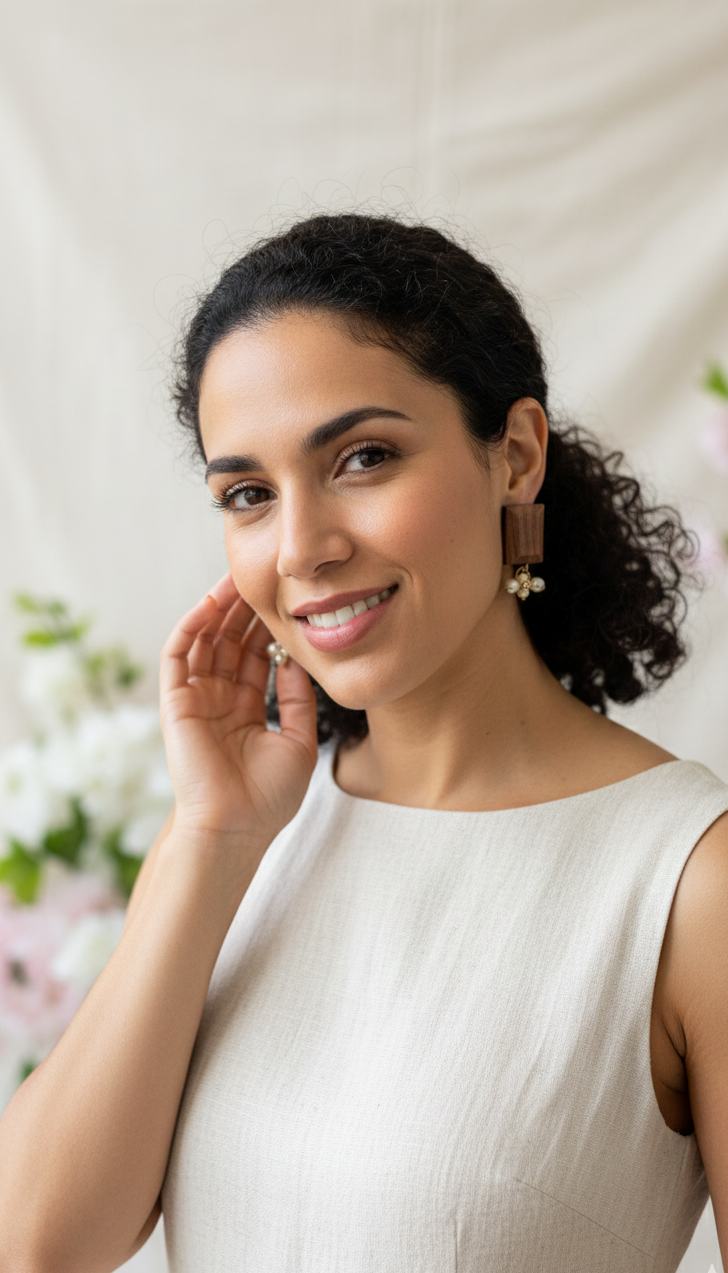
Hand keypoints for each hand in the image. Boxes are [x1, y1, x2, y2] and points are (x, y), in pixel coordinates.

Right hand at [160, 574, 317, 845]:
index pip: (255, 655)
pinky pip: (179, 654)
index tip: (287, 597)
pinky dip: (192, 626)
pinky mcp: (175, 701)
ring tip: (236, 578)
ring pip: (205, 640)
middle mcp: (219, 699)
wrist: (236, 827)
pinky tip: (210, 604)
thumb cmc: (268, 797)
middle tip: (261, 574)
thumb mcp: (299, 740)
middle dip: (244, 608)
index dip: (267, 626)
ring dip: (218, 609)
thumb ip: (299, 698)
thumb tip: (302, 657)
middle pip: (230, 641)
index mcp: (246, 709)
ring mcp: (196, 699)